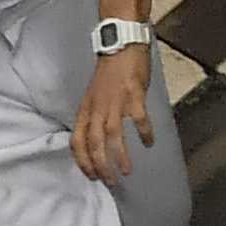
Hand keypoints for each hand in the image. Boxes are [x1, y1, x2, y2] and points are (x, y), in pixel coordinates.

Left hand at [71, 43, 154, 182]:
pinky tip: (149, 143)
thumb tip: (98, 139)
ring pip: (111, 135)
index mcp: (86, 109)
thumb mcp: (94, 96)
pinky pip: (138, 118)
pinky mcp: (133, 94)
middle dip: (100, 165)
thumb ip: (95, 116)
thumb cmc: (110, 72)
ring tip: (126, 171)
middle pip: (92, 142)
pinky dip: (143, 132)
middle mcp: (96, 107)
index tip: (91, 176)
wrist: (121, 44)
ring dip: (118, 156)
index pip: (77, 140)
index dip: (82, 161)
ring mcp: (114, 101)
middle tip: (110, 181)